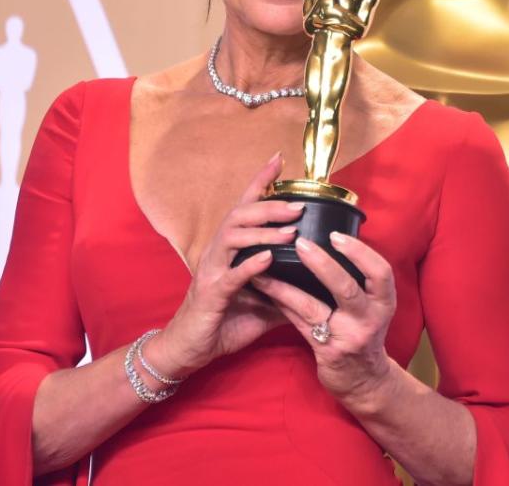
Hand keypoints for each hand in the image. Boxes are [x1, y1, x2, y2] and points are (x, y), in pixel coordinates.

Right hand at [151, 153, 302, 376]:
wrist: (189, 350)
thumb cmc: (224, 322)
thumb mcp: (263, 303)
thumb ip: (286, 289)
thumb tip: (318, 283)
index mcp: (230, 249)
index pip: (245, 207)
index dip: (260, 181)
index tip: (279, 159)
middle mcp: (218, 252)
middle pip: (240, 215)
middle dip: (269, 206)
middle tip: (299, 204)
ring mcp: (211, 271)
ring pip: (233, 238)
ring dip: (263, 232)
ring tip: (290, 232)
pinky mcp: (210, 294)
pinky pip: (231, 275)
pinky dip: (250, 265)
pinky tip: (268, 259)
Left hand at [250, 231, 397, 407]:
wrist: (366, 382)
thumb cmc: (364, 332)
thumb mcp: (372, 307)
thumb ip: (358, 280)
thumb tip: (329, 241)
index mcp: (384, 302)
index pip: (379, 271)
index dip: (359, 251)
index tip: (336, 234)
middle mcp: (369, 319)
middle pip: (346, 287)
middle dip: (322, 264)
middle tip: (300, 243)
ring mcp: (348, 337)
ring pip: (312, 306)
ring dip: (285, 285)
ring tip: (265, 267)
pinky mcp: (327, 351)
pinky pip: (299, 322)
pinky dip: (282, 303)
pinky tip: (266, 289)